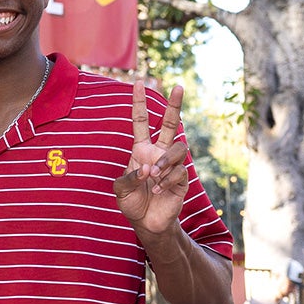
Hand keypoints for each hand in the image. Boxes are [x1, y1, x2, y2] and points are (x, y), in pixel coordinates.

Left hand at [114, 79, 192, 234]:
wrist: (146, 222)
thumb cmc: (132, 202)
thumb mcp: (120, 189)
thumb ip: (128, 177)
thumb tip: (147, 169)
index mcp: (142, 149)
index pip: (141, 121)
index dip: (139, 103)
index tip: (137, 81)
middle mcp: (159, 152)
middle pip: (172, 124)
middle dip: (174, 105)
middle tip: (179, 86)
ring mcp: (172, 164)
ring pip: (178, 148)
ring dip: (165, 161)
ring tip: (154, 176)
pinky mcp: (182, 178)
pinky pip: (180, 171)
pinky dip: (167, 180)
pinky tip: (159, 191)